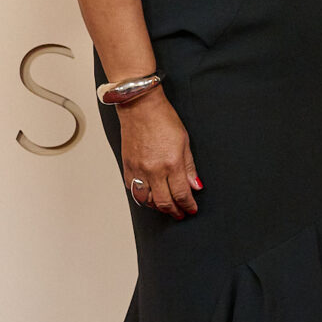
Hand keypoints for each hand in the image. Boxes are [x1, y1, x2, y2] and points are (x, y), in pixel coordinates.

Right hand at [118, 90, 200, 218]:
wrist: (140, 106)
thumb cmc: (163, 119)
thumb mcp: (184, 141)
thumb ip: (189, 167)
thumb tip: (195, 186)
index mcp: (171, 163)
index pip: (181, 194)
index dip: (188, 206)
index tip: (191, 210)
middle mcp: (153, 170)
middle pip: (164, 202)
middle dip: (174, 211)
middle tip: (180, 214)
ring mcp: (138, 170)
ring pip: (147, 200)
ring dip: (158, 207)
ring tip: (166, 206)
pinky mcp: (127, 167)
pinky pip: (133, 190)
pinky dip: (142, 197)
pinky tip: (149, 195)